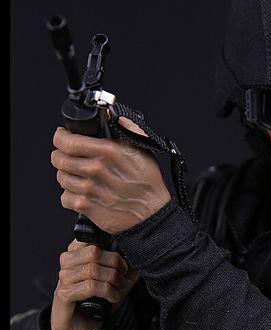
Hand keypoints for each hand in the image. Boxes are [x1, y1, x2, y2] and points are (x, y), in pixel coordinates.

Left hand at [51, 117, 171, 233]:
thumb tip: (115, 115)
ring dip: (66, 176)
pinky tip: (81, 193)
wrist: (152, 214)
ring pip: (61, 177)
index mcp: (108, 151)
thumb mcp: (143, 149)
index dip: (60, 138)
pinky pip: (64, 198)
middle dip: (60, 156)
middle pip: (59, 159)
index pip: (68, 141)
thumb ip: (128, 128)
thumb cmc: (148, 183)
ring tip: (76, 176)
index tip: (62, 137)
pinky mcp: (87, 206)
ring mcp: (89, 189)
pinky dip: (69, 196)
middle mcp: (96, 169)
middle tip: (67, 157)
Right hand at [51, 238, 139, 329]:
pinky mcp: (64, 294)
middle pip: (95, 252)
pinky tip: (111, 298)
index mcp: (76, 253)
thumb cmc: (94, 302)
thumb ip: (123, 269)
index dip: (112, 250)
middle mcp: (67, 262)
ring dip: (112, 281)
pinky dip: (107, 292)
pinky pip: (90, 287)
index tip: (122, 265)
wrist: (79, 327)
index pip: (92, 238)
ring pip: (93, 270)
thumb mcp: (113, 282)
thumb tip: (137, 259)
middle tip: (123, 279)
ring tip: (118, 290)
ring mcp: (63, 278)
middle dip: (115, 266)